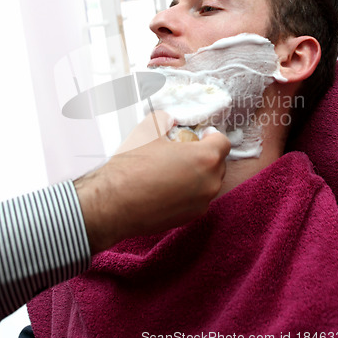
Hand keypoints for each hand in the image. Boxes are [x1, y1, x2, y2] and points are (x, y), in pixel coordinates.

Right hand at [74, 112, 230, 253]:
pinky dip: (189, 191)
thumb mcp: (147, 131)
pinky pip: (197, 199)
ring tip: (175, 169)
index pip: (223, 143)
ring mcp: (201, 203)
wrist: (114, 205)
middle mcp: (210, 183)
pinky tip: (168, 187)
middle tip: (186, 150)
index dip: (212, 136)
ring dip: (198, 174)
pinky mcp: (190, 218)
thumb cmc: (131, 168)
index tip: (202, 134)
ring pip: (208, 183)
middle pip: (218, 163)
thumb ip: (164, 120)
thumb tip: (168, 119)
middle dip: (206, 155)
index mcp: (205, 158)